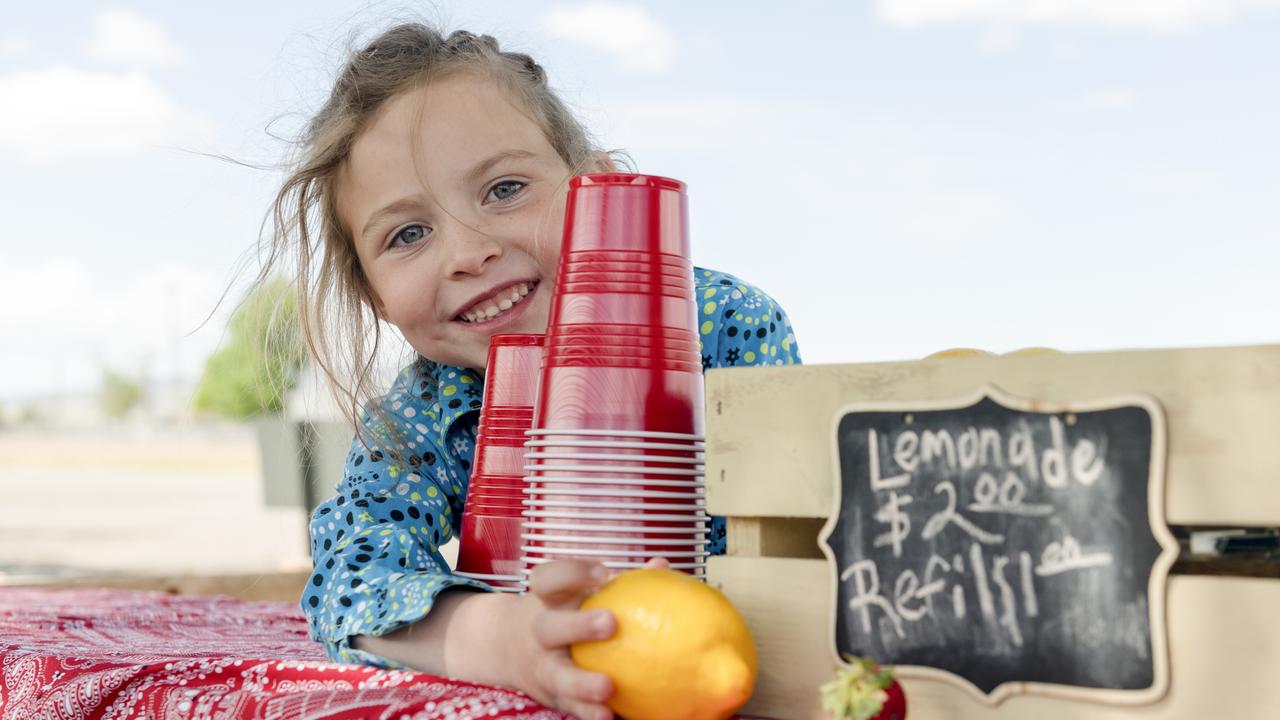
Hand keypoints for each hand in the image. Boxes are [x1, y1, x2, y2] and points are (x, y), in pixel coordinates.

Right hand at [506, 560, 615, 719]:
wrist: (507, 647)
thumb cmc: (561, 612)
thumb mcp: (575, 592)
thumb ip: (616, 582)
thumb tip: (661, 566)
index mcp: (548, 600)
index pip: (549, 579)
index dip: (573, 573)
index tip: (603, 573)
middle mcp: (540, 631)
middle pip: (550, 627)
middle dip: (578, 626)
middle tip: (610, 623)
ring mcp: (543, 666)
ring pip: (557, 675)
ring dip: (581, 683)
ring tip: (607, 686)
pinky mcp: (552, 695)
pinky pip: (570, 707)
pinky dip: (588, 712)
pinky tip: (610, 716)